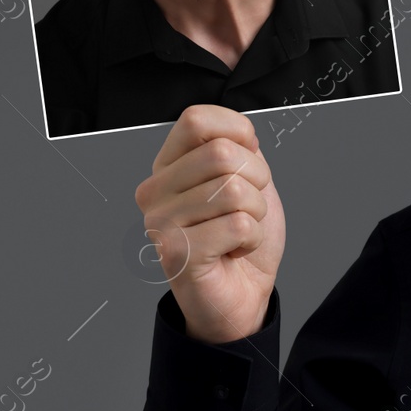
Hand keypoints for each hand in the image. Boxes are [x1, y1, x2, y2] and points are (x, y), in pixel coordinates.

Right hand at [133, 105, 284, 343]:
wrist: (243, 292)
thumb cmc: (240, 235)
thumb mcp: (247, 178)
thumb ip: (238, 146)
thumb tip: (238, 131)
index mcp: (168, 166)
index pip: (197, 119)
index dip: (238, 134)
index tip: (245, 165)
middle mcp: (155, 191)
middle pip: (222, 153)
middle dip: (256, 180)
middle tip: (245, 207)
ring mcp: (160, 222)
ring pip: (234, 190)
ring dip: (255, 214)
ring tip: (237, 231)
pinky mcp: (176, 253)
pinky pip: (238, 225)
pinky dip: (251, 239)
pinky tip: (232, 250)